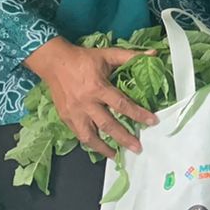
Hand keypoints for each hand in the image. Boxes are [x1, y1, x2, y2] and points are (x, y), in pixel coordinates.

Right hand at [24, 38, 160, 157]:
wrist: (54, 62)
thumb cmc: (83, 58)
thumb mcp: (108, 54)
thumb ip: (131, 56)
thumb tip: (154, 54)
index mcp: (98, 87)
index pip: (122, 104)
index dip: (138, 114)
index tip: (152, 122)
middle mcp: (86, 103)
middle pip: (108, 125)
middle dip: (124, 138)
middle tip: (138, 148)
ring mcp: (74, 113)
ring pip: (90, 136)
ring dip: (104, 148)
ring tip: (116, 156)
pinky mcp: (65, 118)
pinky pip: (79, 135)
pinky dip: (90, 143)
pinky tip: (99, 147)